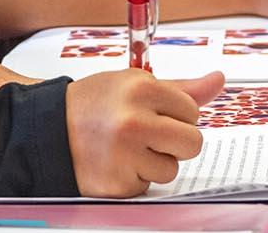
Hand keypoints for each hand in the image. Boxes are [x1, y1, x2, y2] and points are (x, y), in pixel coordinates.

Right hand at [66, 69, 224, 197]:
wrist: (49, 129)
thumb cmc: (95, 105)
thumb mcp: (133, 85)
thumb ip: (180, 88)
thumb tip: (218, 81)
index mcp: (140, 89)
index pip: (192, 111)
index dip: (177, 115)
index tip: (156, 114)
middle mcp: (133, 121)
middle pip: (192, 143)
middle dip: (177, 143)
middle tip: (151, 136)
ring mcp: (125, 155)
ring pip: (171, 169)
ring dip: (154, 163)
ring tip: (128, 149)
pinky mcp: (117, 184)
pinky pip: (148, 186)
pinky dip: (135, 179)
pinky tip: (115, 164)